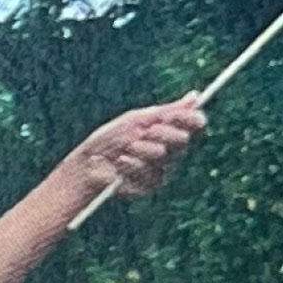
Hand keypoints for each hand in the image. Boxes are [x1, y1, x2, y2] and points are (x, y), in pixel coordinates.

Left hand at [58, 98, 204, 205]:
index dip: (189, 119)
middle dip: (162, 132)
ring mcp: (160, 170)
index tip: (180, 114)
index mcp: (168, 133)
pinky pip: (148, 172)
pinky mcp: (149, 186)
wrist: (88, 164)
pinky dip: (131, 163)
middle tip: (146, 131)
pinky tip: (120, 162)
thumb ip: (165, 112)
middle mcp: (169, 152)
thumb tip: (195, 96)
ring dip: (141, 147)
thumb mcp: (135, 120)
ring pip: (163, 154)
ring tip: (124, 148)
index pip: (192, 125)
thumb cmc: (109, 139)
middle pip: (183, 139)